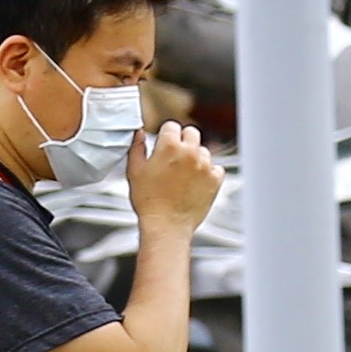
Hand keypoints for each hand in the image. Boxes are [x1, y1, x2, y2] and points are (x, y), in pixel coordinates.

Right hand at [126, 121, 220, 237]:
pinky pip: (216, 168)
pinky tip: (195, 182)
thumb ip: (137, 147)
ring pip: (204, 151)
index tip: (163, 142)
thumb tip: (139, 134)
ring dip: (195, 157)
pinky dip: (208, 172)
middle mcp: (190, 153)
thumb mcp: (134, 171)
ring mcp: (205, 166)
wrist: (167, 225)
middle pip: (192, 132)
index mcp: (169, 147)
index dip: (165, 134)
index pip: (171, 126)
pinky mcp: (216, 180)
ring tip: (183, 173)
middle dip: (183, 140)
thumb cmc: (149, 201)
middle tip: (175, 155)